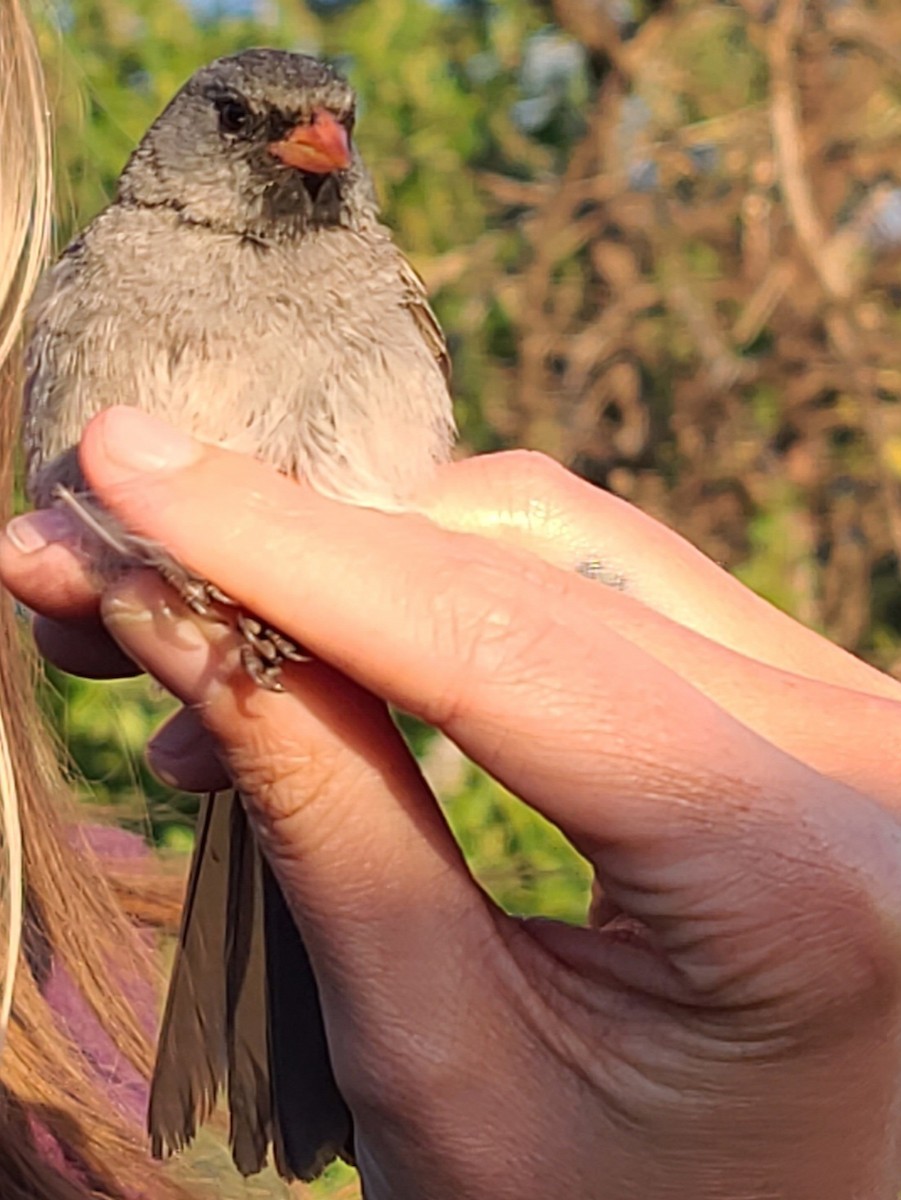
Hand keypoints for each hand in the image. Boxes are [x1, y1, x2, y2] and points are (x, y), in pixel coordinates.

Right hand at [3, 407, 900, 1199]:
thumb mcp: (443, 1072)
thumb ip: (326, 824)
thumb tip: (184, 620)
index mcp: (798, 876)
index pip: (497, 643)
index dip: (283, 546)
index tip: (123, 474)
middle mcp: (860, 751)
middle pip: (526, 569)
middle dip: (294, 554)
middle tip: (112, 574)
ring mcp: (844, 711)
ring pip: (564, 549)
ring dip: (365, 567)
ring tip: (207, 639)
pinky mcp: (802, 705)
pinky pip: (607, 588)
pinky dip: (452, 592)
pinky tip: (340, 642)